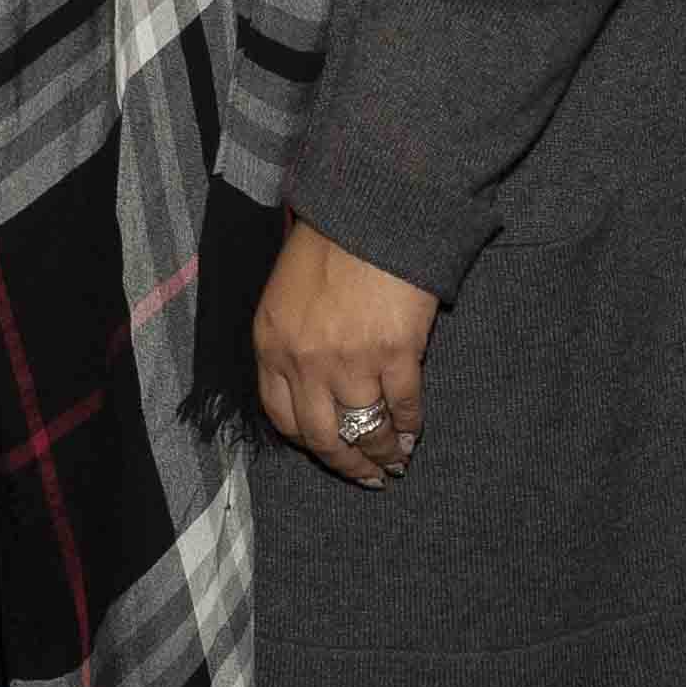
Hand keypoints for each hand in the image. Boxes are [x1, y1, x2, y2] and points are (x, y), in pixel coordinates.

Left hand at [252, 215, 437, 490]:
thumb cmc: (327, 244)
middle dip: (346, 463)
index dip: (306, 441)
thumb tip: (312, 381)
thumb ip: (291, 338)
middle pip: (323, 437)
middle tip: (366, 476)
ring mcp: (350, 361)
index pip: (281, 416)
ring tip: (396, 462)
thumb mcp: (285, 292)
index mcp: (270, 344)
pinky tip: (415, 434)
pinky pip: (403, 407)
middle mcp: (304, 361)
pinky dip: (411, 427)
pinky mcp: (395, 354)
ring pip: (366, 429)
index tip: (326, 450)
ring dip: (383, 453)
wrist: (369, 210)